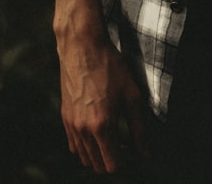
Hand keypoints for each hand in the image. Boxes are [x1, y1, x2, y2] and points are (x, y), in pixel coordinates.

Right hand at [52, 0, 146, 172]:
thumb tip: (146, 150)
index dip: (127, 162)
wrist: (82, 47)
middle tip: (130, 146)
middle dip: (115, 160)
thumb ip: (140, 126)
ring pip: (84, 157)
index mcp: (101, 126)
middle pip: (97, 164)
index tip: (137, 152)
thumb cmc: (110, 67)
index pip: (112, 164)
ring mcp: (70, 125)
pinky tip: (101, 131)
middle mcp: (82, 129)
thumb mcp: (132, 95)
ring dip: (100, 154)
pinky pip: (74, 144)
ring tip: (117, 138)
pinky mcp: (64, 117)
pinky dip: (87, 146)